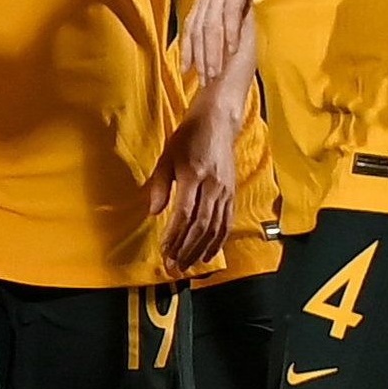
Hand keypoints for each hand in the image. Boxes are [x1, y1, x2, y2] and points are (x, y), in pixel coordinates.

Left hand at [146, 83, 237, 273]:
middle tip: (174, 266)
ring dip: (201, 250)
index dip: (175, 235)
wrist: (217, 122)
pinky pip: (227, 222)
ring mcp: (225, 191)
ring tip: (189, 265)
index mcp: (194, 176)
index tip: (165, 250)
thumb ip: (160, 185)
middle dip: (186, 249)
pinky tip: (209, 254)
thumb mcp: (166, 157)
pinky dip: (218, 241)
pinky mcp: (232, 193)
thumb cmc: (188, 138)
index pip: (184, 214)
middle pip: (201, 226)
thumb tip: (155, 212)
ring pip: (215, 228)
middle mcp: (213, 186)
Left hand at [184, 0, 295, 86]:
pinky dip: (228, 34)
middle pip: (198, 27)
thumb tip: (249, 0)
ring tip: (213, 74)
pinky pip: (229, 12)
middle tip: (200, 81)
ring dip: (212, 51)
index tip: (189, 66)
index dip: (190, 44)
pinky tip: (230, 52)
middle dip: (198, 56)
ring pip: (211, 24)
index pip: (195, 19)